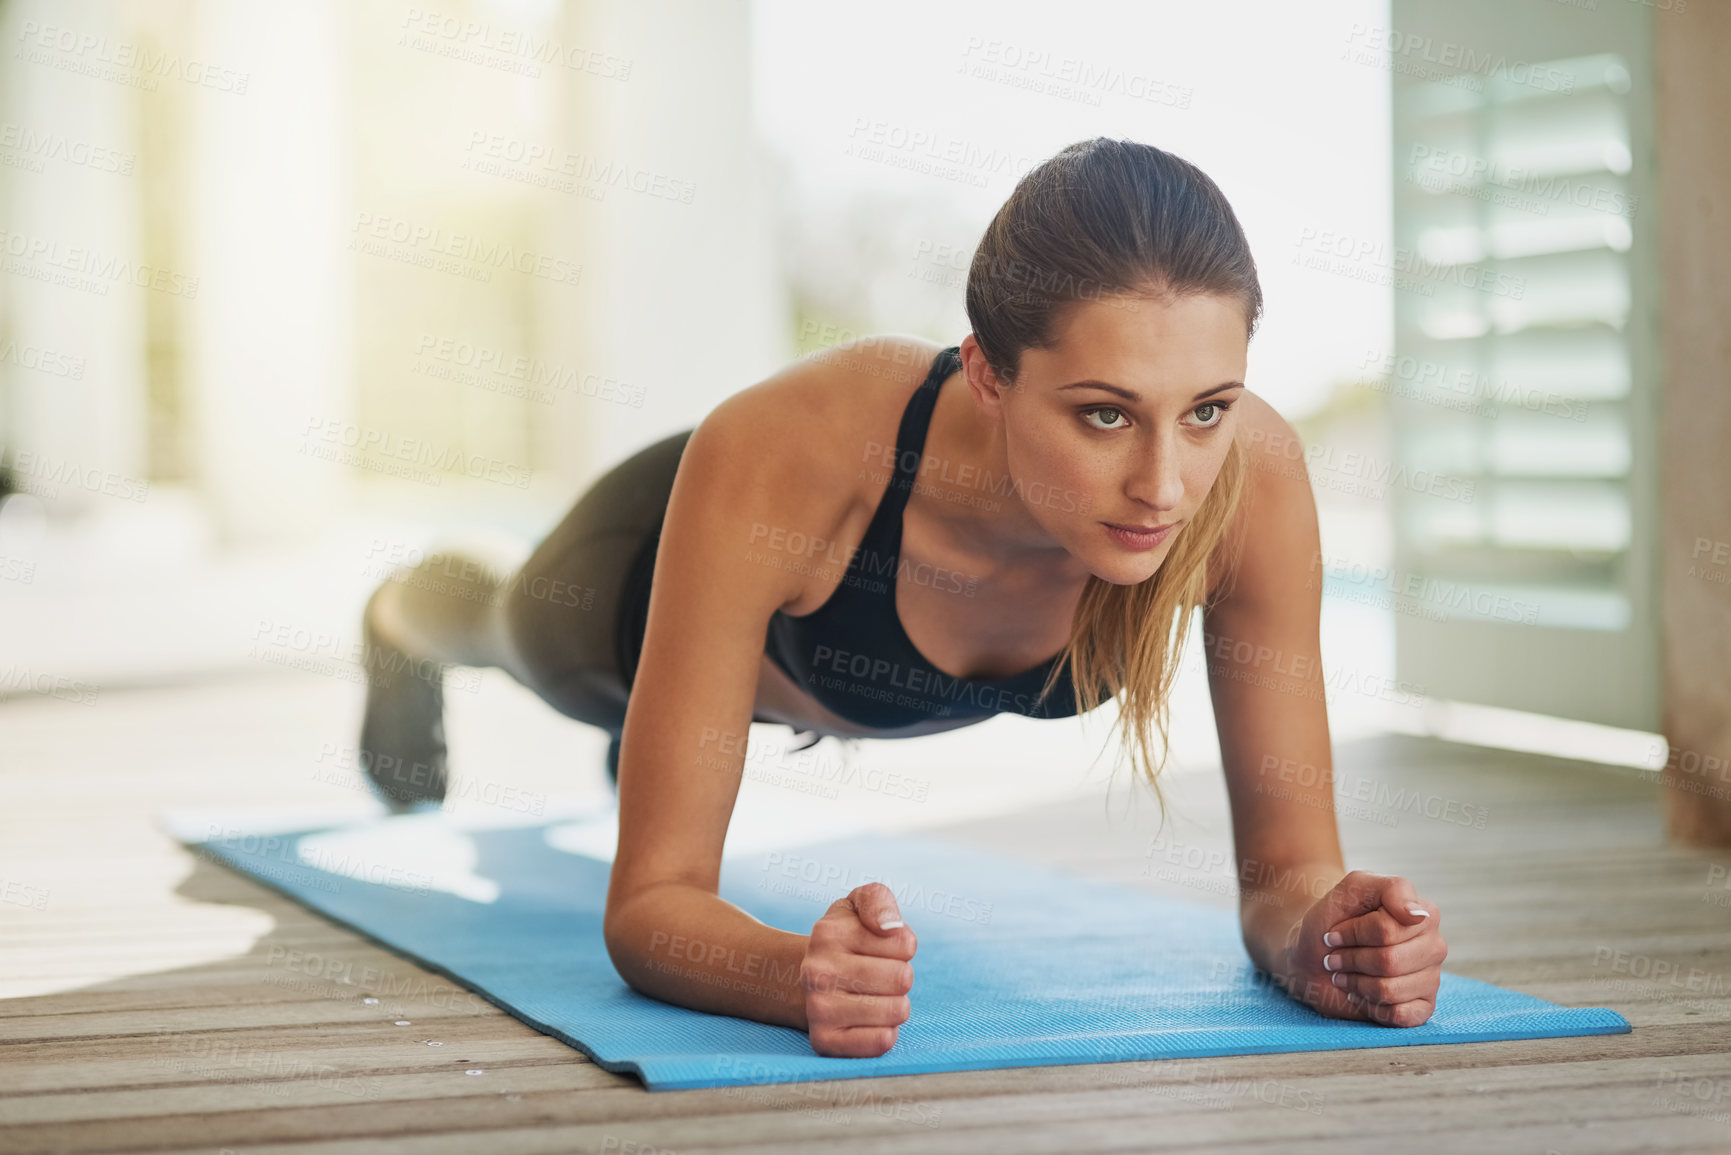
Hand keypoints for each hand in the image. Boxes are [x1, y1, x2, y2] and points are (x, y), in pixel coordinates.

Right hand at [801, 882, 916, 1056]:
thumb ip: (878, 901)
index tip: (881, 947)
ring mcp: (818, 1009)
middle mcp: (816, 972)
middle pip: (902, 978)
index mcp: (827, 933)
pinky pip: (882, 1042)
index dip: (902, 946)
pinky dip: (886, 1032)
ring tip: (872, 996)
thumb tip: (890, 927)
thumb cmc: (847, 939)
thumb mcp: (858, 905)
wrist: (810, 979)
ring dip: (895, 1005)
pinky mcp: (825, 1042)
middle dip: (901, 976)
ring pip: (897, 1011)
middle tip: (879, 975)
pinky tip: (869, 1021)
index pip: (906, 943)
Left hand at [1278, 870, 1445, 1027]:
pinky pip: (1398, 1015)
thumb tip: (1417, 914)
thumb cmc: (1334, 918)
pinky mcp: (1422, 1008)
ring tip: (1345, 974)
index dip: (1352, 933)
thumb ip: (1390, 889)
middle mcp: (1434, 946)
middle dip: (1351, 960)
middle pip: (1389, 962)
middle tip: (1336, 957)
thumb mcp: (1354, 888)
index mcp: (1423, 914)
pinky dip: (1369, 1006)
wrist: (1315, 953)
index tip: (1334, 933)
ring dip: (1355, 983)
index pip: (1386, 930)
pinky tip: (1361, 994)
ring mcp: (1431, 978)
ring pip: (1390, 990)